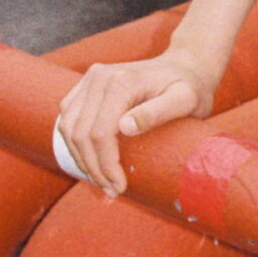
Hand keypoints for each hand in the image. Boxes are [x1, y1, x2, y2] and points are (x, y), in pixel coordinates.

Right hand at [56, 48, 216, 197]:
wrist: (184, 66)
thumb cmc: (190, 87)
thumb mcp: (185, 100)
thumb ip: (158, 112)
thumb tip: (125, 127)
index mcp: (121, 82)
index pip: (100, 133)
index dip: (106, 165)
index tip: (119, 186)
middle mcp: (99, 77)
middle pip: (80, 133)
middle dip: (93, 168)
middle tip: (111, 190)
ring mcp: (90, 79)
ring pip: (68, 127)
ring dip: (81, 159)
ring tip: (102, 180)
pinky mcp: (86, 85)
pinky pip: (68, 118)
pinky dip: (74, 143)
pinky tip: (91, 161)